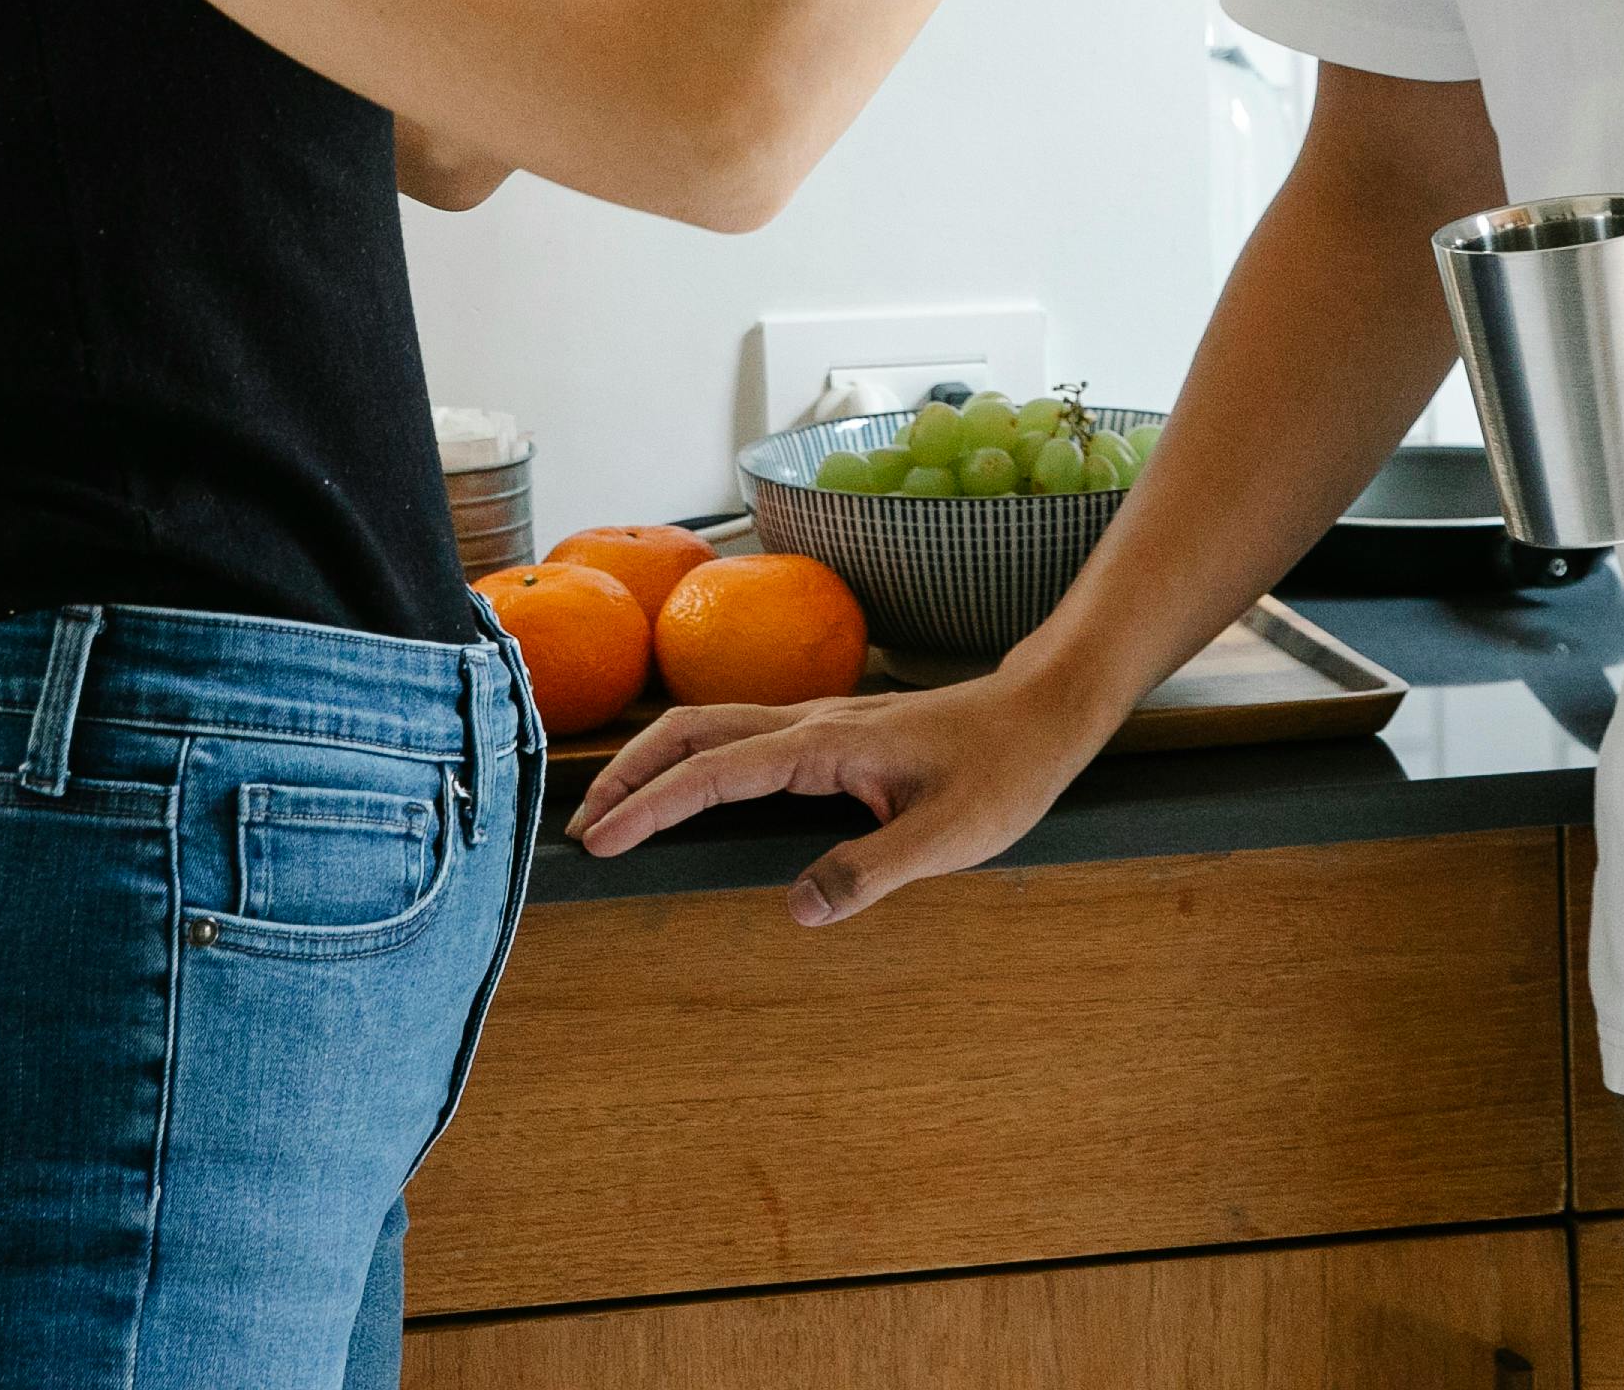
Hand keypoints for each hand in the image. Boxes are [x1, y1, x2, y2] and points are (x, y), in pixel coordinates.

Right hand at [565, 667, 1114, 927]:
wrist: (1040, 714)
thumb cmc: (1003, 773)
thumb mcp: (950, 837)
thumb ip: (871, 871)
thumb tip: (795, 908)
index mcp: (825, 744)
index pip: (715, 770)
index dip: (650, 805)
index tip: (600, 840)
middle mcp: (809, 723)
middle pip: (691, 731)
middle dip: (629, 775)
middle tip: (583, 829)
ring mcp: (816, 722)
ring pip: (711, 726)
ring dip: (654, 763)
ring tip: (615, 811)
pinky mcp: (827, 733)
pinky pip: (738, 736)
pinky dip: (691, 759)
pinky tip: (688, 791)